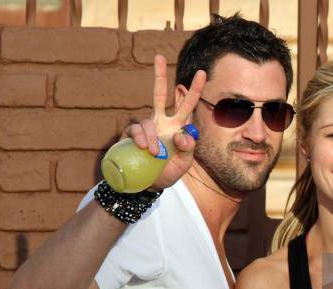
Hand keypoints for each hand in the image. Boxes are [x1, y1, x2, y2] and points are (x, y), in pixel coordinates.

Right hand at [121, 54, 205, 189]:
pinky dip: (140, 138)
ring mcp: (146, 129)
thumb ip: (188, 148)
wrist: (146, 187)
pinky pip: (134, 130)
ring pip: (147, 120)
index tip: (202, 72)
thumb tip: (181, 132)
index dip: (194, 90)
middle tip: (158, 57)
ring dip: (151, 136)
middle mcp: (161, 123)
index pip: (187, 106)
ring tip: (155, 152)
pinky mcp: (130, 136)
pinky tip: (144, 148)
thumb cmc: (167, 174)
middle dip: (159, 75)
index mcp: (177, 127)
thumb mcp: (184, 164)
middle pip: (159, 95)